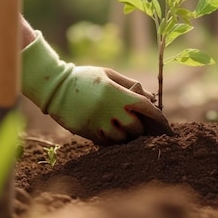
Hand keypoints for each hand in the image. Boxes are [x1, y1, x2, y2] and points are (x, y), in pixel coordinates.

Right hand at [21, 32, 173, 144]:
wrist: (54, 87)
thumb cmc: (84, 77)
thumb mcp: (108, 74)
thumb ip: (130, 85)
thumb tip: (151, 98)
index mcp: (115, 93)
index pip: (144, 107)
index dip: (156, 115)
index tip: (162, 121)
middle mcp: (108, 110)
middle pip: (134, 127)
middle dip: (139, 127)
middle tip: (138, 123)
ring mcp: (97, 123)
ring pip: (121, 138)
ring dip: (126, 136)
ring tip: (123, 128)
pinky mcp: (87, 132)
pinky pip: (107, 143)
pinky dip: (113, 140)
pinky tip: (111, 132)